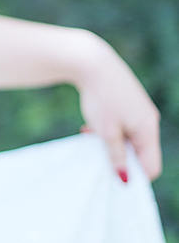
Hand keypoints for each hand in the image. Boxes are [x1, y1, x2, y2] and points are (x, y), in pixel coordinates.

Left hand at [71, 33, 161, 181]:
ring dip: (112, 146)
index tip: (113, 179)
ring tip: (92, 141)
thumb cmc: (101, 97)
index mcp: (148, 129)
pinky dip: (108, 132)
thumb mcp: (107, 132)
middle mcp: (148, 120)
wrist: (92, 62)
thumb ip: (116, 157)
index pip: (151, 165)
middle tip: (98, 161)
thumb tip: (125, 180)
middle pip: (140, 153)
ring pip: (128, 140)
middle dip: (121, 160)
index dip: (135, 176)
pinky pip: (122, 127)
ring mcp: (138, 111)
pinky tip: (89, 129)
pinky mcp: (127, 104)